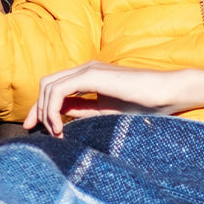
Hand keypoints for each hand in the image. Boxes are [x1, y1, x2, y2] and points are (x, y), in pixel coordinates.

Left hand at [23, 63, 203, 136]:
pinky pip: (59, 91)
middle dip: (36, 109)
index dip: (41, 107)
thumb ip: (83, 112)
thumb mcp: (106, 112)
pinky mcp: (92, 75)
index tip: (36, 129)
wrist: (167, 94)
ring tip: (56, 134)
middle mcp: (85, 69)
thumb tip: (60, 119)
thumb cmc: (145, 105)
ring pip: (49, 86)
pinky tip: (61, 128)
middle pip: (46, 84)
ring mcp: (88, 69)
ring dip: (45, 112)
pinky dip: (53, 110)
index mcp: (89, 76)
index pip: (54, 87)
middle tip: (36, 132)